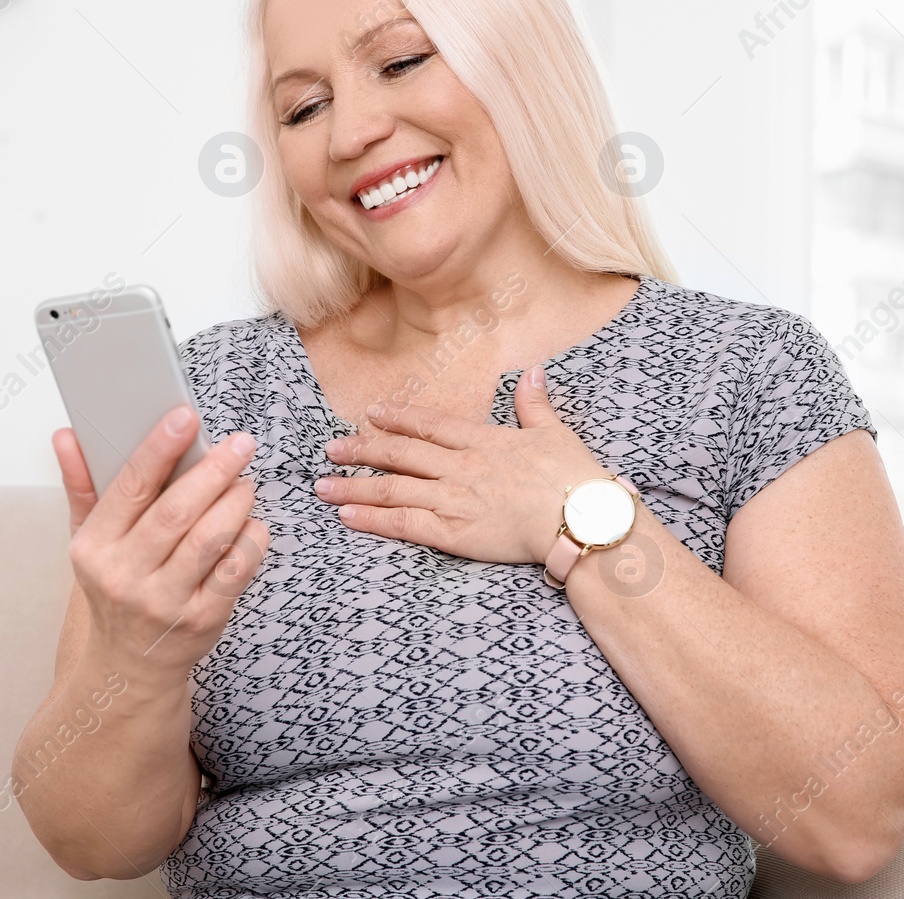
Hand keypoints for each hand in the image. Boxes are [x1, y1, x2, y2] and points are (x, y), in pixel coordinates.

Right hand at [52, 408, 269, 682]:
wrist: (128, 666)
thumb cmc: (114, 589)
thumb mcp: (88, 542)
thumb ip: (82, 485)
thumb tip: (66, 435)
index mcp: (94, 548)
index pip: (129, 488)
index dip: (158, 448)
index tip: (186, 416)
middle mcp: (125, 576)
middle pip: (176, 512)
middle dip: (214, 471)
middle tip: (240, 444)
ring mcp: (165, 602)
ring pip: (211, 539)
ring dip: (236, 502)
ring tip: (245, 482)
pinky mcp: (202, 620)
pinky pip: (237, 569)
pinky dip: (251, 539)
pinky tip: (251, 523)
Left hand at [314, 366, 612, 564]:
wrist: (581, 520)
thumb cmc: (574, 478)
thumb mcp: (554, 432)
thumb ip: (534, 404)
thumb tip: (533, 371)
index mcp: (482, 440)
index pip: (429, 425)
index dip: (397, 418)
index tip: (371, 414)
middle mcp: (460, 466)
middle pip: (400, 454)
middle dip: (361, 450)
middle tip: (332, 449)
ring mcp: (454, 499)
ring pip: (392, 489)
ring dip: (354, 486)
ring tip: (323, 486)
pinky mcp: (454, 533)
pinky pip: (404, 524)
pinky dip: (373, 519)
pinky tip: (347, 515)